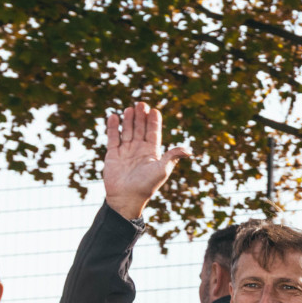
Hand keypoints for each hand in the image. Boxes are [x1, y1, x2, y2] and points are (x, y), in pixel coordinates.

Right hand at [102, 101, 191, 219]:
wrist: (126, 198)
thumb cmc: (146, 186)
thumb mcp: (162, 170)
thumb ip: (172, 156)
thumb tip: (188, 150)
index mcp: (152, 153)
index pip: (154, 133)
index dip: (154, 122)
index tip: (155, 110)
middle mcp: (139, 151)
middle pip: (140, 129)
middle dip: (141, 117)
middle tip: (141, 104)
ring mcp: (126, 152)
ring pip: (127, 131)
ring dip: (129, 120)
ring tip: (130, 109)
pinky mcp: (113, 155)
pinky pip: (113, 138)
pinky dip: (113, 127)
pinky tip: (114, 116)